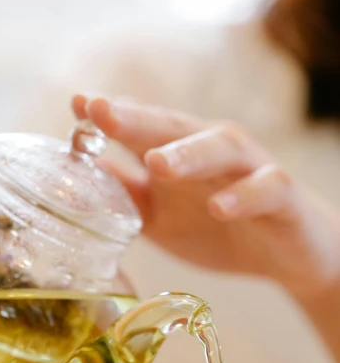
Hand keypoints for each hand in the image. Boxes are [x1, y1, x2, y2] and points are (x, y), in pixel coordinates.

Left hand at [73, 94, 339, 300]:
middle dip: (137, 119)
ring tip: (157, 163)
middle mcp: (212, 152)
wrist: (288, 258)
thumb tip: (74, 174)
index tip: (77, 103)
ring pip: (221, 149)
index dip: (110, 116)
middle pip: (174, 127)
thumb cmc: (219, 229)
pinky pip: (266, 189)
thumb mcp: (160, 217)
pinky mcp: (283, 198)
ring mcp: (249, 170)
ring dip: (189, 153)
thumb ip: (124, 194)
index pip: (141, 128)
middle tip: (102, 112)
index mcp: (179, 155)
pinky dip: (243, 196)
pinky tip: (219, 206)